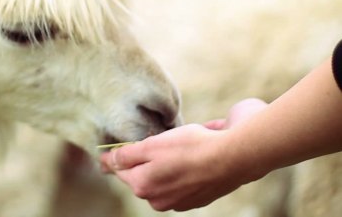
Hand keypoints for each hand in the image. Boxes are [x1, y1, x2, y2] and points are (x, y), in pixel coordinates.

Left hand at [100, 98, 267, 210]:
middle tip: (153, 140)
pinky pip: (180, 181)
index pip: (120, 170)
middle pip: (140, 175)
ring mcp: (179, 201)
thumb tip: (108, 161)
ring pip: (160, 178)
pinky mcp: (197, 197)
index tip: (111, 148)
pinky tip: (191, 156)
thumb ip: (126, 155)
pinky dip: (181, 169)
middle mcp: (159, 200)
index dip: (115, 156)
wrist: (235, 156)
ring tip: (176, 147)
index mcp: (143, 186)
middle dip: (143, 159)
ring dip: (163, 163)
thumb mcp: (152, 145)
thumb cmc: (192, 147)